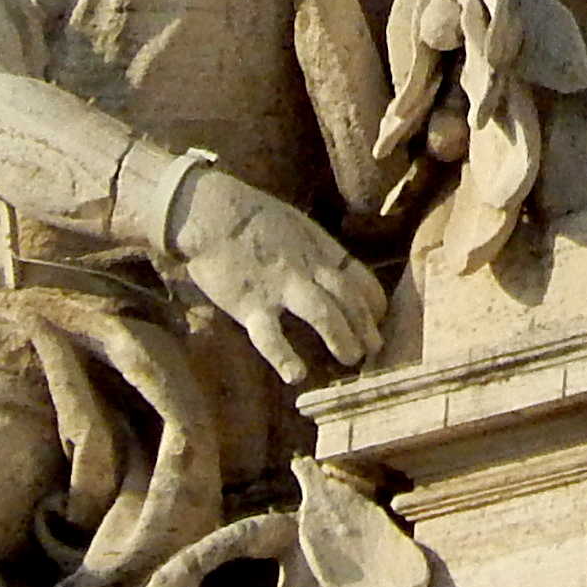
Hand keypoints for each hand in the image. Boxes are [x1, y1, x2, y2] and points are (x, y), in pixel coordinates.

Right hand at [171, 168, 387, 379]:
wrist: (208, 210)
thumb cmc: (252, 216)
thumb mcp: (297, 225)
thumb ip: (315, 251)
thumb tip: (334, 272)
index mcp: (320, 249)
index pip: (360, 279)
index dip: (373, 304)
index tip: (377, 321)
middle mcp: (307, 268)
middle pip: (349, 299)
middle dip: (366, 327)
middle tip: (373, 350)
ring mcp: (280, 286)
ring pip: (324, 315)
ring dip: (342, 339)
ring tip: (350, 359)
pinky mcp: (249, 304)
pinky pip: (271, 335)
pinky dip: (284, 357)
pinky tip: (295, 375)